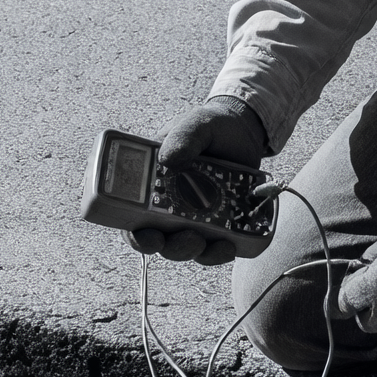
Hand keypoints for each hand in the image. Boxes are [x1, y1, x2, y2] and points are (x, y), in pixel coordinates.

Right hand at [129, 95, 271, 265]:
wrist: (243, 131)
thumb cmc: (210, 126)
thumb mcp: (195, 124)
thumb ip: (183, 136)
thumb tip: (167, 159)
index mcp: (151, 182)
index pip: (133, 216)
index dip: (136, 234)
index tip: (148, 236)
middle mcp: (167, 204)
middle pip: (160, 239)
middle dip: (172, 247)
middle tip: (190, 239)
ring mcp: (193, 216)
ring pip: (186, 247)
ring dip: (196, 252)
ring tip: (214, 243)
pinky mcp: (218, 222)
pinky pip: (213, 246)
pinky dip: (219, 252)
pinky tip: (229, 246)